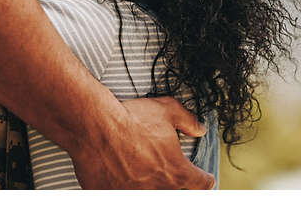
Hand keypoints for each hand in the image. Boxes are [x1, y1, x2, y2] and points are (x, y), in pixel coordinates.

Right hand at [70, 97, 213, 188]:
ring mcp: (135, 195)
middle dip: (172, 182)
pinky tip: (118, 176)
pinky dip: (121, 186)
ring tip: (138, 171)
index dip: (205, 179)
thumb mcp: (167, 110)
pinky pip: (120, 193)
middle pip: (175, 192)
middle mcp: (158, 189)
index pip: (202, 184)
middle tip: (163, 170)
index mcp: (176, 171)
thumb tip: (200, 129)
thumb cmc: (130, 118)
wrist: (95, 126)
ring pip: (149, 193)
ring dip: (147, 184)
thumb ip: (188, 121)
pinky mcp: (112, 195)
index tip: (204, 178)